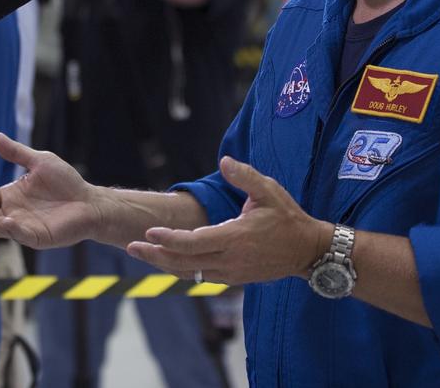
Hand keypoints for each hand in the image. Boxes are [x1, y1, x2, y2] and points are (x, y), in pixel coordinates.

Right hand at [0, 132, 103, 248]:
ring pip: (0, 226)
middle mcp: (14, 213)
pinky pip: (21, 233)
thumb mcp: (39, 161)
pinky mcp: (38, 237)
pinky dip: (11, 228)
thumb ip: (17, 153)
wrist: (90, 201)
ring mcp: (25, 227)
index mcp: (11, 197)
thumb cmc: (66, 182)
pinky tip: (4, 220)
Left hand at [125, 156, 329, 285]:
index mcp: (235, 238)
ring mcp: (232, 273)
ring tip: (143, 254)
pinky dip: (182, 269)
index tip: (150, 232)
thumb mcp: (269, 190)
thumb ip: (244, 176)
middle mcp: (230, 260)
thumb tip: (224, 161)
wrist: (307, 251)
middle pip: (185, 262)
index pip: (194, 243)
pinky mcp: (234, 278)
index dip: (169, 239)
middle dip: (156, 256)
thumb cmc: (287, 218)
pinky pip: (201, 276)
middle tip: (131, 247)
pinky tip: (168, 260)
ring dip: (165, 264)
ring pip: (190, 273)